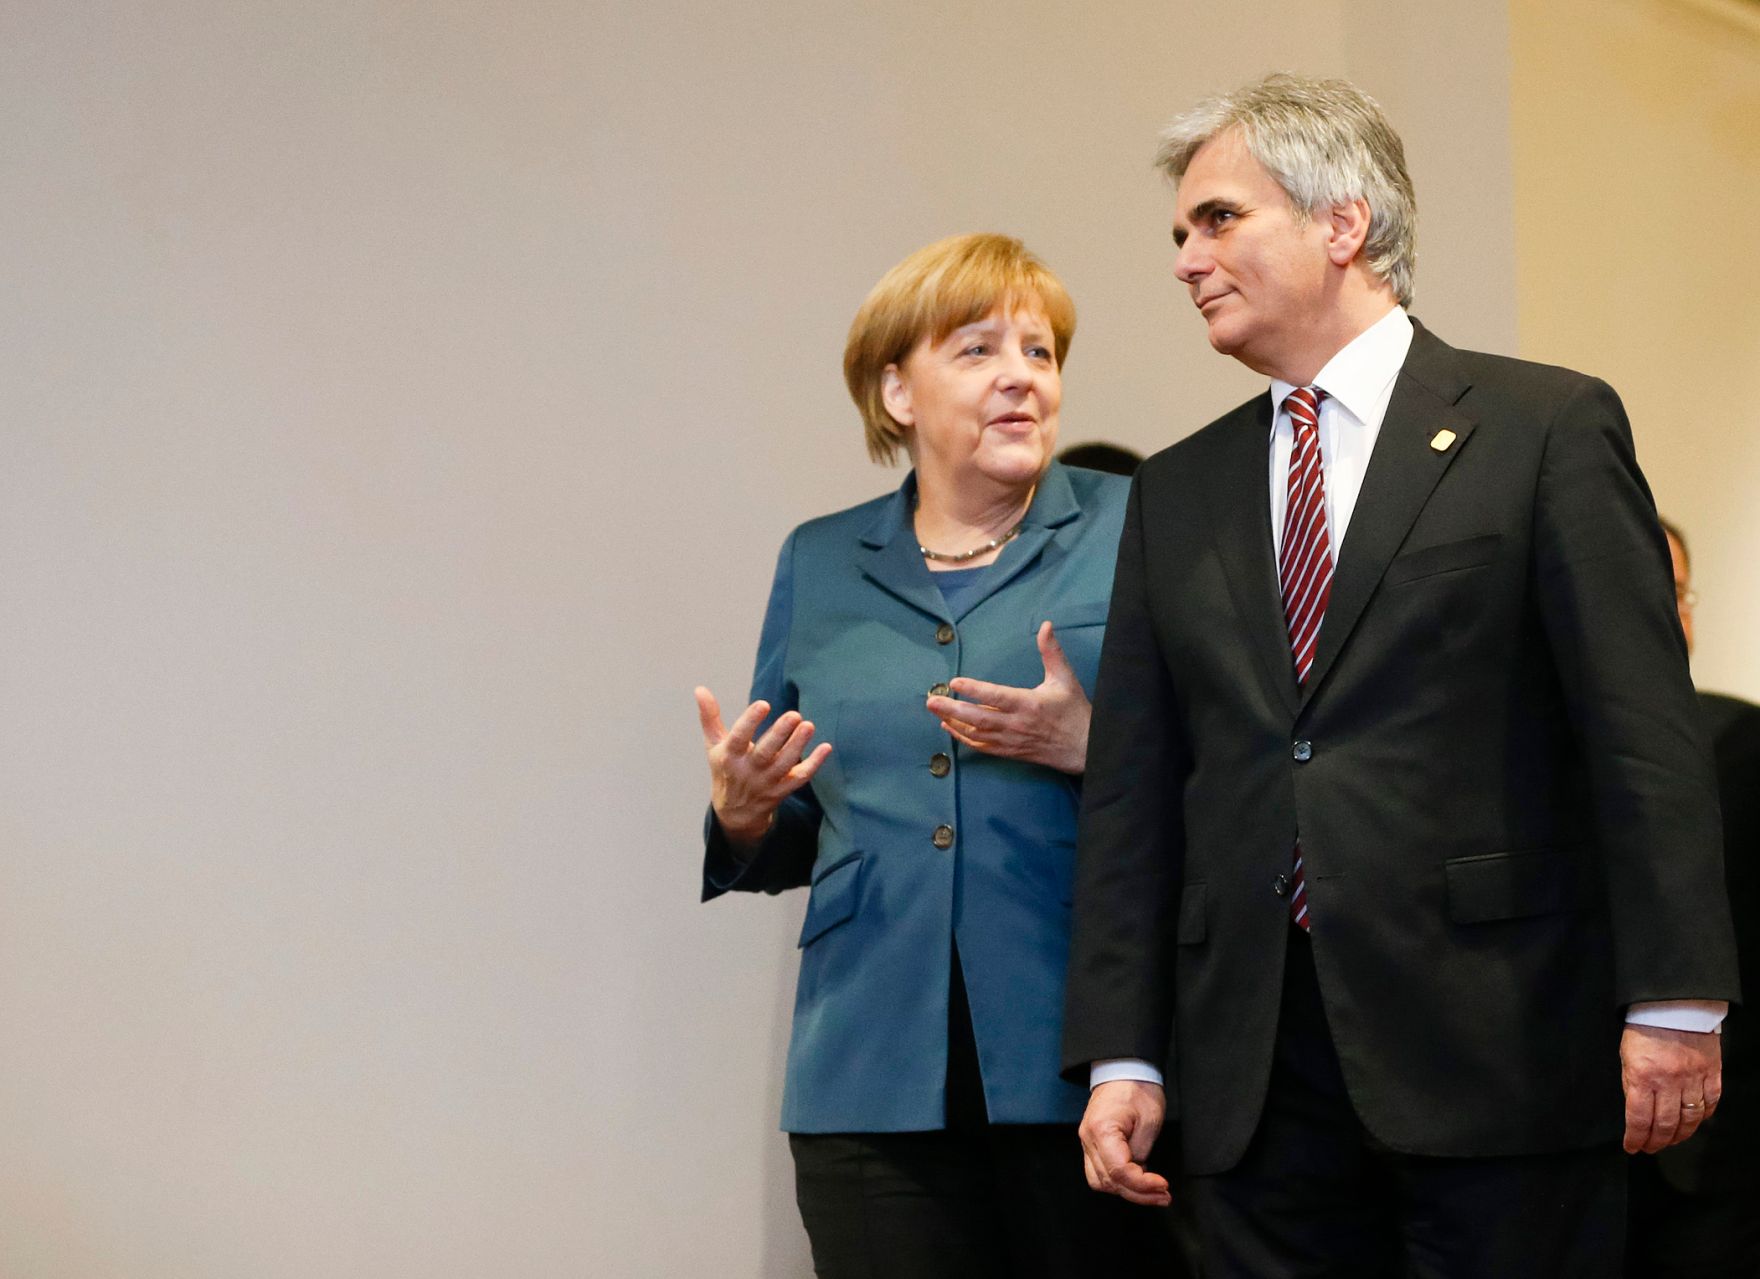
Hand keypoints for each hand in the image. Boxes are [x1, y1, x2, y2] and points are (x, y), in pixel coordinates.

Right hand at [695, 687, 831, 845]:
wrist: (734, 814)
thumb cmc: (725, 770)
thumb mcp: (713, 745)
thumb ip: (709, 717)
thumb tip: (700, 688)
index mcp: (729, 757)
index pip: (739, 738)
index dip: (750, 721)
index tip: (763, 704)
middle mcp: (748, 771)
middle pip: (765, 753)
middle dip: (780, 734)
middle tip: (795, 714)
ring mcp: (766, 783)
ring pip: (784, 765)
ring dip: (798, 746)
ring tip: (809, 725)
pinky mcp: (782, 791)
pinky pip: (799, 779)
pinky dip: (814, 764)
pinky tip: (826, 747)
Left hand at [925, 621, 1091, 773]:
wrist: (1084, 748)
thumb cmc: (1073, 711)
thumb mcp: (1065, 678)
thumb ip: (1051, 652)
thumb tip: (1045, 625)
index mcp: (1029, 704)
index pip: (997, 696)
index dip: (974, 690)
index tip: (954, 682)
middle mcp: (1017, 724)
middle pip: (979, 718)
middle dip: (952, 709)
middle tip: (931, 700)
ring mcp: (1011, 740)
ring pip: (976, 733)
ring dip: (953, 722)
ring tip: (935, 710)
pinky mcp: (1009, 751)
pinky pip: (981, 747)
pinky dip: (963, 738)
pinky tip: (949, 727)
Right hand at [1078, 1080, 1170, 1205]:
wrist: (1123, 1069)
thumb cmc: (1138, 1089)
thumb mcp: (1149, 1120)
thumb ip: (1141, 1151)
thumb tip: (1140, 1173)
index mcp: (1102, 1130)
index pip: (1119, 1171)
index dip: (1143, 1185)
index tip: (1164, 1185)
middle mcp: (1088, 1139)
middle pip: (1108, 1181)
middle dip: (1138, 1194)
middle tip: (1163, 1196)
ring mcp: (1087, 1142)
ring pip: (1100, 1182)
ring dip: (1127, 1191)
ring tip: (1152, 1192)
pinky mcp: (1092, 1143)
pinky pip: (1100, 1172)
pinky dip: (1118, 1181)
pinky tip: (1137, 1180)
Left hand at [1620, 1023, 1721, 1153]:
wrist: (1675, 1005)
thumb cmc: (1644, 1029)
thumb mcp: (1627, 1056)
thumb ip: (1631, 1084)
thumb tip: (1636, 1113)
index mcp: (1642, 1076)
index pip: (1638, 1118)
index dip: (1635, 1138)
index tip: (1632, 1148)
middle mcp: (1668, 1081)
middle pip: (1665, 1124)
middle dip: (1656, 1142)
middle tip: (1650, 1148)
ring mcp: (1693, 1079)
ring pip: (1690, 1119)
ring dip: (1679, 1135)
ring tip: (1670, 1141)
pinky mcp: (1712, 1074)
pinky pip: (1710, 1104)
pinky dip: (1702, 1118)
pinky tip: (1693, 1123)